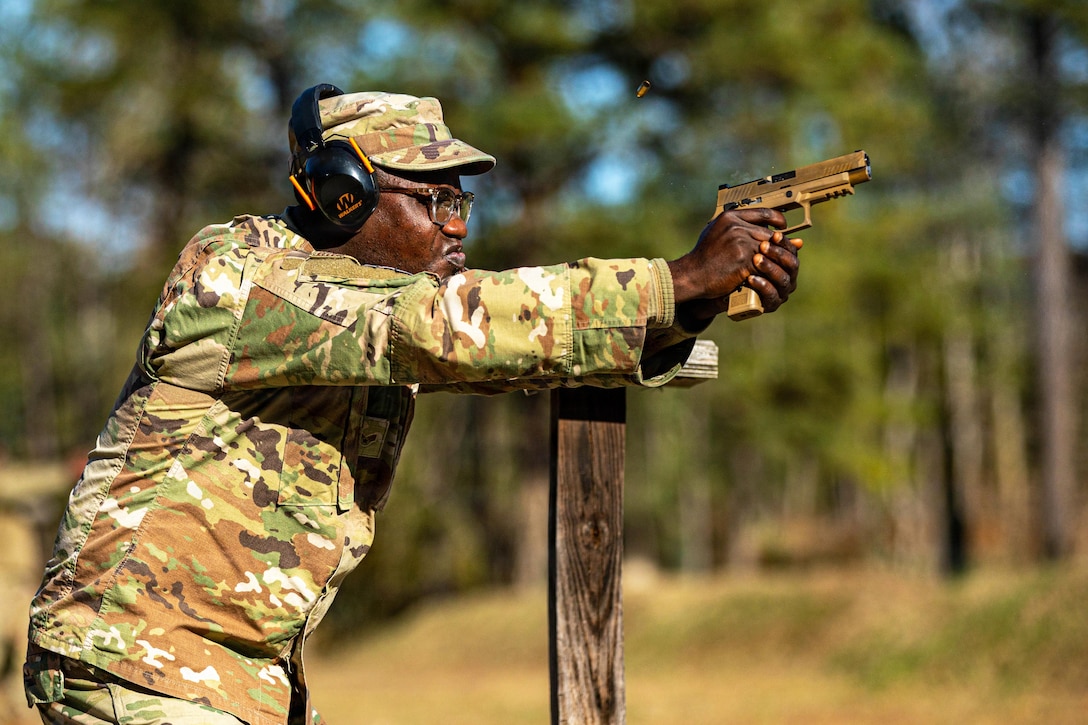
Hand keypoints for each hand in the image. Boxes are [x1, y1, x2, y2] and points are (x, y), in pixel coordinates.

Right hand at [667, 208, 801, 320]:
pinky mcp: (744, 261)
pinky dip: (767, 271)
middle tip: (781, 253)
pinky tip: (767, 275)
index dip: (777, 219)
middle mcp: (736, 227)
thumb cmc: (704, 255)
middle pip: (768, 234)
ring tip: (775, 265)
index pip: (764, 213)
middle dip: (776, 246)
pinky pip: (763, 265)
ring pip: (769, 251)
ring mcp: (741, 244)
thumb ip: (740, 226)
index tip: (782, 227)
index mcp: (730, 216)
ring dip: (774, 260)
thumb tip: (762, 224)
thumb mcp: (717, 231)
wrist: (692, 274)